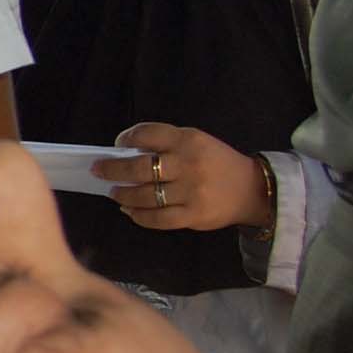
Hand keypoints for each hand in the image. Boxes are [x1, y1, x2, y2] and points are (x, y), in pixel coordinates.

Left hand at [95, 123, 273, 232]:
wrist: (253, 190)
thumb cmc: (217, 163)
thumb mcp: (197, 142)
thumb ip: (167, 144)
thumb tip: (125, 153)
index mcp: (188, 140)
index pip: (148, 134)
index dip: (127, 137)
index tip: (118, 145)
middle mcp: (188, 164)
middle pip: (139, 167)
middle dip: (112, 169)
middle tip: (99, 171)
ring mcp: (191, 191)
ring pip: (144, 195)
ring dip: (123, 194)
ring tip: (114, 193)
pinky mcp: (193, 215)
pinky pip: (157, 218)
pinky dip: (138, 215)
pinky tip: (130, 210)